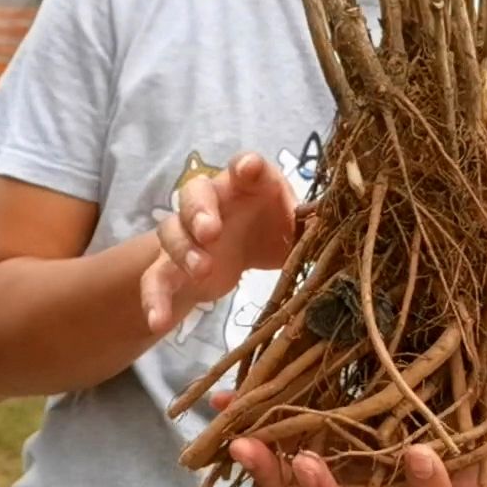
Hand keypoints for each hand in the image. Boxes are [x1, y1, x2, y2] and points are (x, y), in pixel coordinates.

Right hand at [140, 152, 298, 335]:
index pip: (243, 166)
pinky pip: (154, 278)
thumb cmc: (271, 230)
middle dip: (200, 210)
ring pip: (170, 230)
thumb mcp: (294, 231)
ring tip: (202, 271)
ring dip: (183, 249)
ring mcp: (188, 234)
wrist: (240, 254)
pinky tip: (158, 321)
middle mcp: (213, 202)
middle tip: (211, 231)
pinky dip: (153, 298)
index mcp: (247, 186)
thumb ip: (309, 227)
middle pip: (194, 192)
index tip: (249, 170)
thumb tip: (333, 227)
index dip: (245, 166)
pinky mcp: (172, 267)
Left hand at [219, 377, 486, 486]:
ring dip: (271, 472)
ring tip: (241, 442)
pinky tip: (223, 407)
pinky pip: (280, 456)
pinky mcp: (319, 460)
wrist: (457, 450)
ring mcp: (348, 484)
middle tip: (301, 466)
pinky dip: (254, 434)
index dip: (427, 482)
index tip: (419, 455)